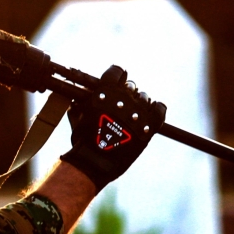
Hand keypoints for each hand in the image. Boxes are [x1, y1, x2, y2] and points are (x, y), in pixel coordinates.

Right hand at [59, 65, 166, 191]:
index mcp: (105, 93)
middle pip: (131, 86)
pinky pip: (159, 109)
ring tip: (134, 113)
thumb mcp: (77, 119)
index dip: (119, 73)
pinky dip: (157, 108)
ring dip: (140, 103)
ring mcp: (137, 112)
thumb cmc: (84, 141)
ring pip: (145, 97)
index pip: (117, 72)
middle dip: (127, 93)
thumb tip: (74, 102)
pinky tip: (152, 112)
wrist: (96, 161)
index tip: (119, 78)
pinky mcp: (148, 126)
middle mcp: (122, 99)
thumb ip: (78, 107)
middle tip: (123, 103)